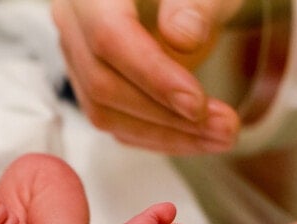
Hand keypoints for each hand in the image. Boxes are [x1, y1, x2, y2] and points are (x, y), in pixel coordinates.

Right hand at [51, 0, 240, 153]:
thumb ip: (194, 2)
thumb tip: (184, 38)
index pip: (108, 37)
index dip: (151, 76)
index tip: (196, 105)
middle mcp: (72, 22)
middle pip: (102, 84)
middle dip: (164, 115)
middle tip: (224, 127)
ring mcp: (76, 55)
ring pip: (104, 112)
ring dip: (163, 134)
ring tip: (219, 136)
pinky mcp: (89, 82)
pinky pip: (113, 119)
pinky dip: (154, 136)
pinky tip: (195, 137)